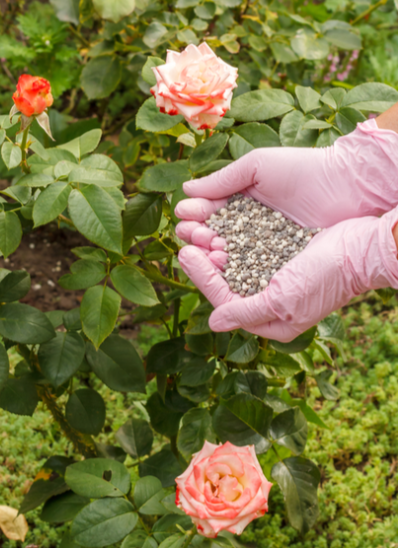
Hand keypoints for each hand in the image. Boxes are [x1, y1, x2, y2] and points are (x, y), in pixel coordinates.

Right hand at [175, 119, 397, 256]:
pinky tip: (221, 261)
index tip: (185, 214)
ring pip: (228, 254)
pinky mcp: (278, 264)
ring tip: (204, 247)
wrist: (346, 186)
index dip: (194, 214)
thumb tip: (185, 190)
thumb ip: (222, 180)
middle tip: (192, 233)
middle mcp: (248, 226)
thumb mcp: (257, 167)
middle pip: (213, 235)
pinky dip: (233, 266)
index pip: (209, 211)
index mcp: (241, 201)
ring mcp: (263, 247)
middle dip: (197, 234)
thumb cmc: (303, 169)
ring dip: (210, 251)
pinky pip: (250, 268)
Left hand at [178, 208, 397, 341]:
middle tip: (186, 237)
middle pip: (226, 282)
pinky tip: (220, 224)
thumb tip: (212, 323)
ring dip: (216, 246)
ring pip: (235, 264)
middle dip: (205, 260)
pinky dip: (234, 238)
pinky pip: (250, 249)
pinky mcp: (283, 257)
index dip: (202, 277)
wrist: (363, 247)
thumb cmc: (326, 278)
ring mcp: (276, 279)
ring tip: (199, 228)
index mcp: (271, 322)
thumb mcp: (283, 301)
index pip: (224, 301)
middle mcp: (270, 303)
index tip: (185, 253)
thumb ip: (245, 312)